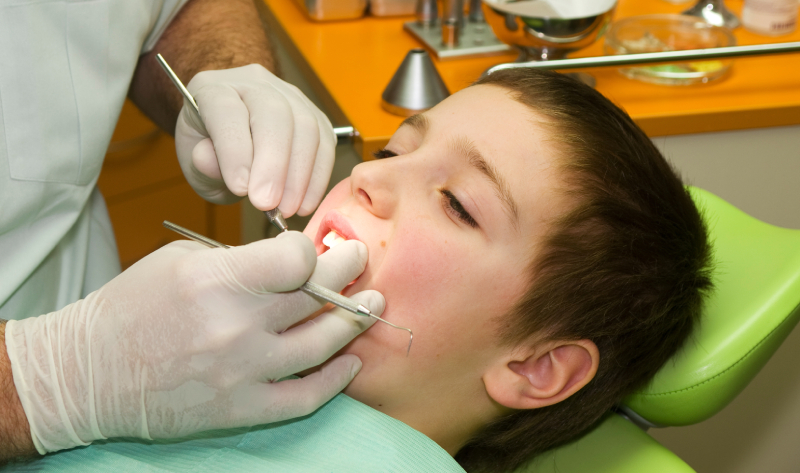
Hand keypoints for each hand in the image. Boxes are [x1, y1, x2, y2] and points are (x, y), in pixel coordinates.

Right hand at [5, 232, 381, 452]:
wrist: (90, 373)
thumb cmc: (132, 306)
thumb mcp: (180, 260)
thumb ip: (240, 258)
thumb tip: (293, 258)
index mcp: (216, 280)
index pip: (297, 258)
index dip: (313, 247)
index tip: (313, 246)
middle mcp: (235, 326)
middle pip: (317, 295)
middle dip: (348, 270)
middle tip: (359, 260)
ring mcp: (242, 372)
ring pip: (322, 345)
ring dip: (355, 321)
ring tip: (372, 303)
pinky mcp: (241, 409)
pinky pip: (305, 397)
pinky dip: (335, 380)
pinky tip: (350, 361)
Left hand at [175, 64, 335, 215]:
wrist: (234, 142)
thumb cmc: (212, 153)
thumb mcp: (194, 165)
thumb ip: (202, 166)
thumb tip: (212, 163)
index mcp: (213, 89)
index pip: (226, 110)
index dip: (235, 150)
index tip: (240, 188)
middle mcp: (253, 84)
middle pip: (273, 113)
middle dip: (273, 163)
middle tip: (267, 203)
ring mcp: (289, 96)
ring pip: (305, 126)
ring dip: (299, 175)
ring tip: (287, 209)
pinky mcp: (315, 116)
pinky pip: (325, 143)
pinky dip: (317, 177)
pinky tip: (304, 203)